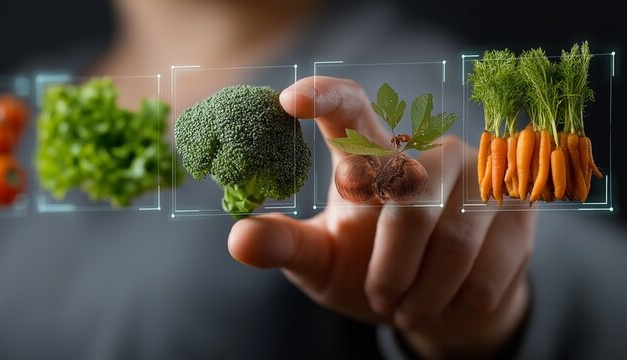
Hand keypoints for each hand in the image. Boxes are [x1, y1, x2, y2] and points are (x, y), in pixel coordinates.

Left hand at [228, 76, 536, 357]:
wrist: (444, 303)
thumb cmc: (371, 271)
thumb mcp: (321, 261)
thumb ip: (285, 246)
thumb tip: (238, 241)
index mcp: (370, 153)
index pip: (349, 109)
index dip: (325, 98)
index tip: (293, 99)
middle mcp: (427, 151)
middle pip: (406, 201)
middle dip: (390, 268)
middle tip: (381, 299)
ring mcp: (477, 174)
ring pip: (452, 240)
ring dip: (424, 291)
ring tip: (409, 305)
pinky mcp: (518, 205)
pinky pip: (489, 266)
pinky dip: (458, 302)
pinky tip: (448, 301)